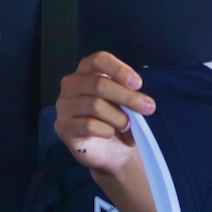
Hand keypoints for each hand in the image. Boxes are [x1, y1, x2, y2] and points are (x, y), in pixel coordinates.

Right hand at [54, 52, 154, 176]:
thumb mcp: (127, 102)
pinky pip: (88, 125)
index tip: (138, 84)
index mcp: (87, 70)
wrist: (112, 151)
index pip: (99, 60)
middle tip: (148, 107)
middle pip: (99, 84)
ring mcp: (64, 105)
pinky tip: (111, 133)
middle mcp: (71, 84)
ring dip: (118, 117)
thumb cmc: (118, 118)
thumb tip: (140, 98)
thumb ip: (129, 93)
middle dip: (127, 97)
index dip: (119, 69)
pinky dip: (106, 130)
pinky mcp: (63, 127)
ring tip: (127, 125)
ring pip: (95, 105)